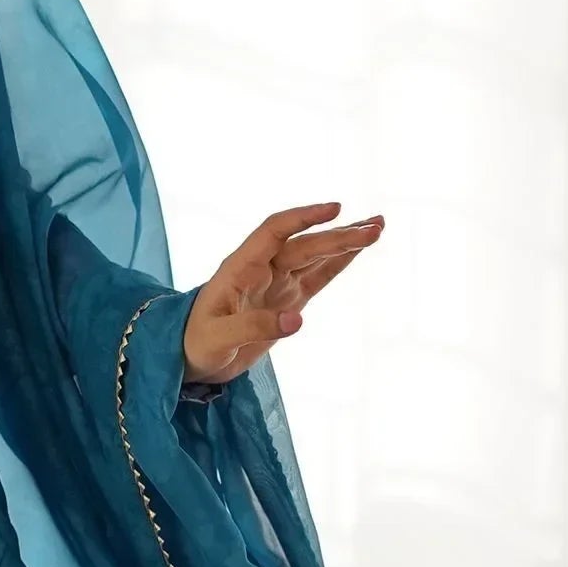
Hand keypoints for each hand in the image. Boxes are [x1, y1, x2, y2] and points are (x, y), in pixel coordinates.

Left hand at [181, 202, 383, 384]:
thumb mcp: (217, 338)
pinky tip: (359, 250)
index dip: (303, 218)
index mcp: (240, 267)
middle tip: (374, 230)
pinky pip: (317, 277)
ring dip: (345, 243)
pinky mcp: (288, 300)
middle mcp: (262, 268)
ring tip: (378, 227)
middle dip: (338, 236)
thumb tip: (298, 320)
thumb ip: (252, 327)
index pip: (274, 231)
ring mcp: (277, 282)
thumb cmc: (195, 343)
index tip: (334, 209)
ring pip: (315, 257)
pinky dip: (339, 264)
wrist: (189, 357)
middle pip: (303, 245)